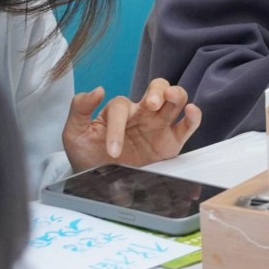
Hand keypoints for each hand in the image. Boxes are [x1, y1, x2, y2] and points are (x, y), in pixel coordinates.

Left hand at [62, 79, 200, 170]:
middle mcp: (142, 113)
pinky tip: (192, 111)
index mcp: (119, 110)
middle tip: (151, 104)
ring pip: (175, 99)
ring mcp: (158, 126)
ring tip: (169, 99)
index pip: (121, 107)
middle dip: (157, 91)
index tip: (112, 151)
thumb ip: (79, 109)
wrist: (100, 182)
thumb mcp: (74, 134)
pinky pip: (187, 126)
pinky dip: (194, 117)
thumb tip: (97, 89)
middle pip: (158, 87)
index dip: (116, 128)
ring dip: (176, 94)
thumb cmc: (88, 156)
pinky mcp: (171, 142)